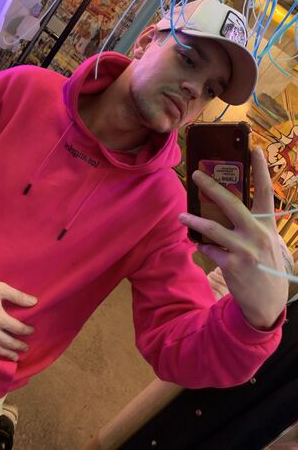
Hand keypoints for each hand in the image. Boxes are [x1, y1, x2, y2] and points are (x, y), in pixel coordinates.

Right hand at [0, 277, 36, 359]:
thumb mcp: (2, 288)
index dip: (26, 330)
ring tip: (14, 357)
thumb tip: (34, 301)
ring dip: (6, 354)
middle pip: (8, 342)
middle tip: (25, 348)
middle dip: (19, 346)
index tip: (31, 331)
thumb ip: (19, 296)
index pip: (18, 328)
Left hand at [179, 147, 287, 329]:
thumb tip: (227, 208)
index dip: (261, 169)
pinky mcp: (231, 264)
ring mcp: (244, 249)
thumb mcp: (267, 242)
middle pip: (231, 203)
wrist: (268, 302)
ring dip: (195, 219)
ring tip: (181, 214)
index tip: (255, 148)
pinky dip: (202, 245)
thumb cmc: (265, 266)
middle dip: (211, 187)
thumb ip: (252, 224)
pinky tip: (199, 244)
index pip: (265, 191)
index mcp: (268, 225)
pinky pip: (209, 249)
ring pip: (213, 227)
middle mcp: (257, 233)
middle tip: (195, 174)